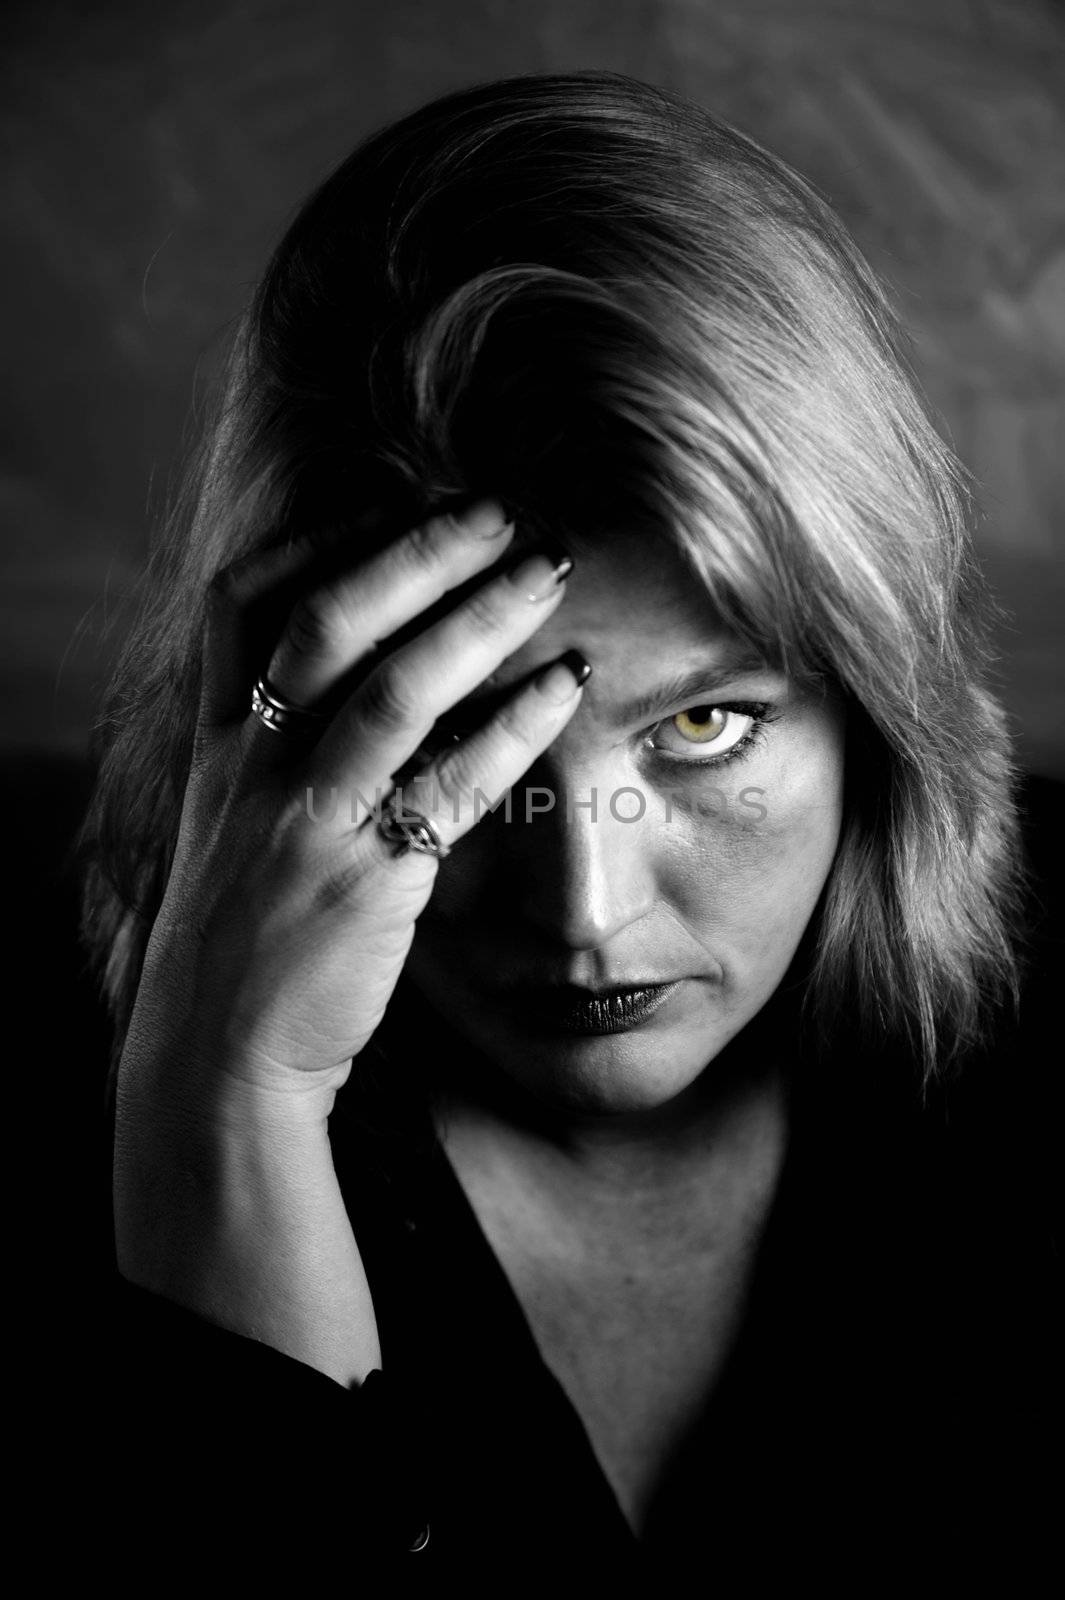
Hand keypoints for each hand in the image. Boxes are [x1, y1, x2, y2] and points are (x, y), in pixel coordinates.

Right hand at [123, 496, 588, 1111]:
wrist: (214, 1058)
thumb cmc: (243, 940)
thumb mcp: (235, 829)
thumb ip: (279, 753)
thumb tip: (362, 688)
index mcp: (218, 745)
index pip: (239, 605)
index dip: (313, 540)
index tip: (385, 501)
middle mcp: (254, 768)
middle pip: (326, 624)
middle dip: (412, 555)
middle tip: (496, 511)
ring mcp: (306, 822)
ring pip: (391, 691)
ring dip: (478, 619)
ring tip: (547, 570)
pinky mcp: (366, 882)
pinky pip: (451, 784)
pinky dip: (514, 724)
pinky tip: (567, 683)